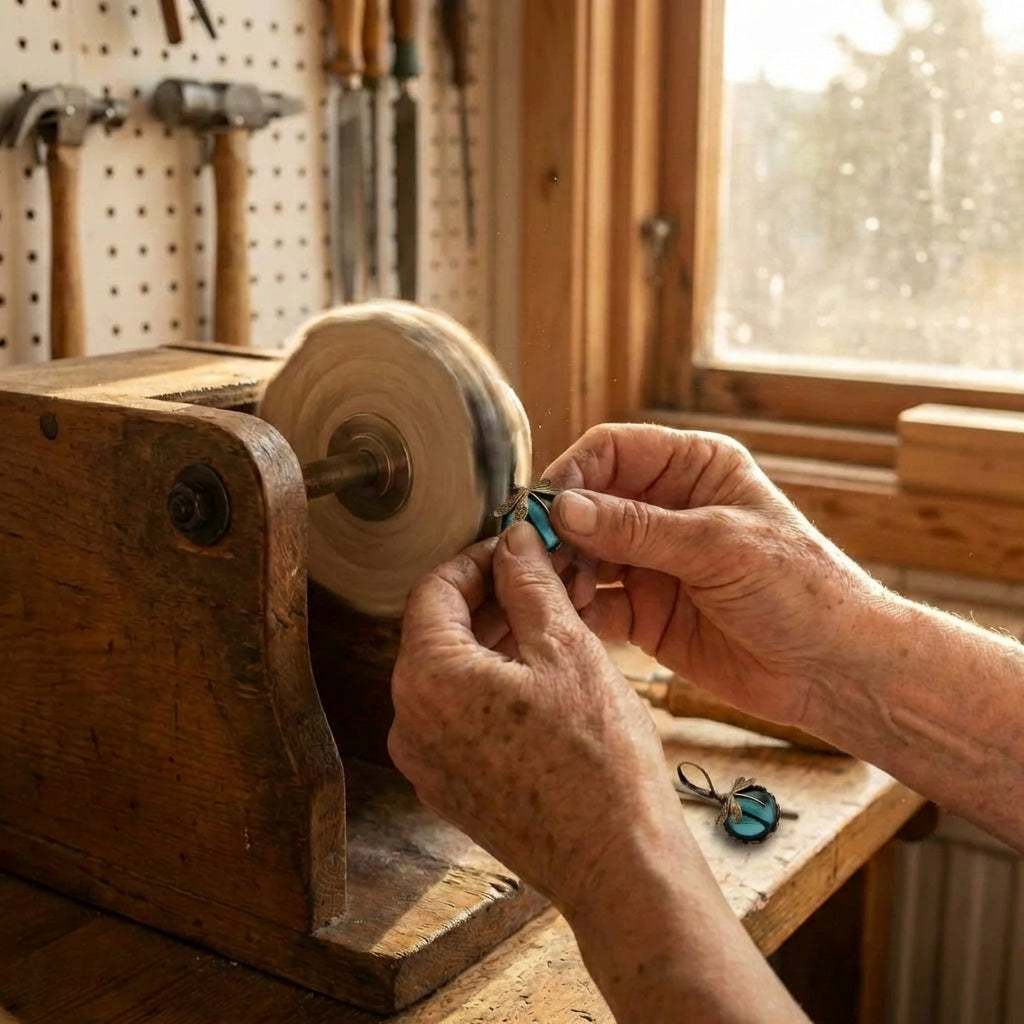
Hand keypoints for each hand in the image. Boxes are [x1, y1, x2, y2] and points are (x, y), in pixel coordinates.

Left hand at [388, 521, 683, 911]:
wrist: (618, 864)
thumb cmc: (598, 762)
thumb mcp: (567, 649)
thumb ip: (530, 584)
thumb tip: (514, 541)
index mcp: (428, 680)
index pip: (433, 590)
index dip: (477, 559)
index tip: (514, 548)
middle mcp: (410, 723)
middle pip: (440, 633)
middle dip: (491, 599)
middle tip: (542, 580)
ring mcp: (428, 762)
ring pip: (453, 675)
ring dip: (495, 641)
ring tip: (551, 622)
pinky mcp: (452, 788)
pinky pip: (461, 717)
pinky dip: (493, 686)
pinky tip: (541, 674)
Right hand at [545, 424, 883, 727]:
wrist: (835, 670)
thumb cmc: (801, 590)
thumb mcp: (720, 547)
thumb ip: (638, 528)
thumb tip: (564, 507)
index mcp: (694, 469)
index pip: (612, 451)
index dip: (573, 473)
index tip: (544, 507)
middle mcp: (666, 509)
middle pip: (588, 503)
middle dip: (559, 529)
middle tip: (536, 559)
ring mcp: (652, 562)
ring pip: (584, 555)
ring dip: (563, 572)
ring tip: (553, 595)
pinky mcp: (645, 612)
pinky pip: (596, 605)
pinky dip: (576, 612)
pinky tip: (567, 622)